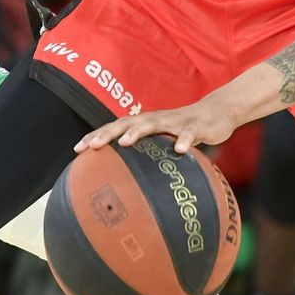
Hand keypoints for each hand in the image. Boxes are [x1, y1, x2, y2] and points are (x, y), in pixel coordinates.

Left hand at [74, 93, 240, 155]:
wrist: (218, 112)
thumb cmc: (185, 131)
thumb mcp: (164, 142)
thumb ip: (148, 157)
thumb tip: (128, 183)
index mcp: (145, 124)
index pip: (115, 128)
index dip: (96, 136)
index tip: (77, 150)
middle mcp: (155, 119)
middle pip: (127, 123)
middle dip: (108, 133)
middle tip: (92, 146)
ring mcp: (175, 121)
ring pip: (153, 124)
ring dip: (138, 132)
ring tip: (124, 143)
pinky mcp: (196, 125)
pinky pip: (189, 133)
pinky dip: (184, 140)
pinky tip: (179, 150)